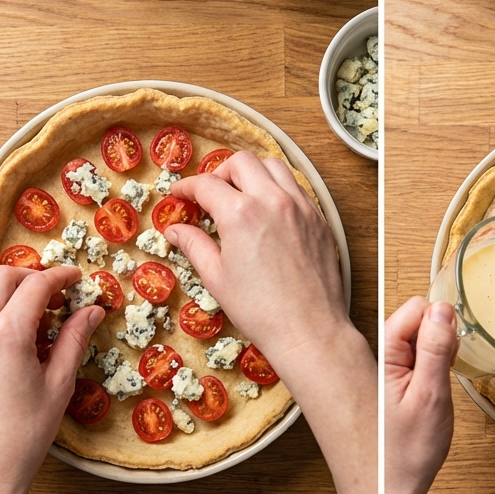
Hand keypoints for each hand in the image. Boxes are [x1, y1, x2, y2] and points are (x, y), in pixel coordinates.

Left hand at [0, 266, 103, 493]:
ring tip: (19, 306)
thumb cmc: (25, 432)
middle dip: (30, 278)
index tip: (74, 279)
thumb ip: (74, 339)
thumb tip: (92, 311)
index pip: (36, 286)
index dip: (60, 277)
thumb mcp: (59, 383)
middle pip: (1, 277)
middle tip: (52, 295)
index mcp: (8, 336)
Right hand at [165, 152, 346, 363]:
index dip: (186, 187)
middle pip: (242, 163)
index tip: (178, 196)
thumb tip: (174, 230)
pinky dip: (278, 188)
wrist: (308, 329)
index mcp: (241, 213)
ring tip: (241, 196)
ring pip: (274, 167)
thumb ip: (194, 245)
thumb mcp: (216, 277)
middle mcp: (274, 201)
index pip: (206, 184)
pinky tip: (269, 211)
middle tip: (210, 195)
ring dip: (253, 174)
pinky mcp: (320, 220)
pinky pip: (297, 188)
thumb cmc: (260, 310)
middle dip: (220, 173)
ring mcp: (302, 208)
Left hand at [384, 297, 457, 493]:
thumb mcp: (430, 397)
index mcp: (386, 355)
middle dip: (440, 338)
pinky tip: (434, 395)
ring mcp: (390, 371)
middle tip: (445, 374)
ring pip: (421, 341)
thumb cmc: (406, 454)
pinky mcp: (396, 385)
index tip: (451, 347)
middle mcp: (383, 358)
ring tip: (439, 389)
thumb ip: (436, 350)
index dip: (440, 322)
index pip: (415, 308)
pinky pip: (420, 361)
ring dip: (438, 355)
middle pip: (418, 321)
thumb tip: (444, 309)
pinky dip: (434, 370)